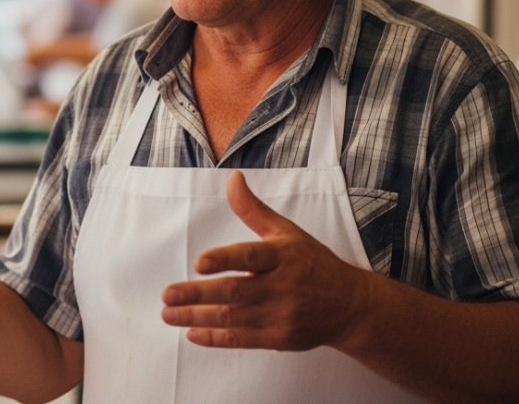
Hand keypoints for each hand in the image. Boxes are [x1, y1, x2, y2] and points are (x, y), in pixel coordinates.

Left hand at [160, 170, 370, 350]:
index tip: (198, 262)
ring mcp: (281, 315)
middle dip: (198, 294)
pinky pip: (242, 339)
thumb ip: (253, 209)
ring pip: (233, 318)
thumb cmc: (312, 263)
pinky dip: (215, 338)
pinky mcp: (280, 338)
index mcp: (283, 256)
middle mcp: (283, 286)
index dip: (224, 260)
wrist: (350, 306)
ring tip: (168, 314)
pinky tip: (192, 333)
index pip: (251, 257)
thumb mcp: (287, 232)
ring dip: (197, 317)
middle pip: (235, 291)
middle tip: (167, 295)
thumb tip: (232, 178)